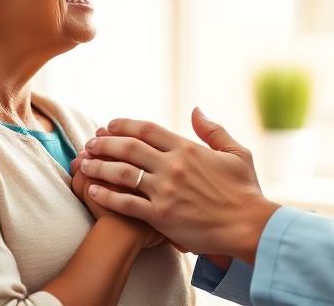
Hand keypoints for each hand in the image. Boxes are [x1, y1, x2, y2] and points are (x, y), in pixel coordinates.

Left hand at [79, 108, 279, 263]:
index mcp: (188, 148)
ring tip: (85, 163)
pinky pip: (125, 203)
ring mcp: (164, 191)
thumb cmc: (245, 190)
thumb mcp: (236, 152)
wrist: (249, 225)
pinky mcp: (160, 216)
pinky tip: (92, 190)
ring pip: (122, 173)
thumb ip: (213, 129)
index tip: (110, 125)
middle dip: (105, 142)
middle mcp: (172, 166)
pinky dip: (106, 196)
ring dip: (99, 166)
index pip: (147, 129)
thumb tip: (196, 109)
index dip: (124, 125)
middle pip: (128, 147)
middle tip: (91, 143)